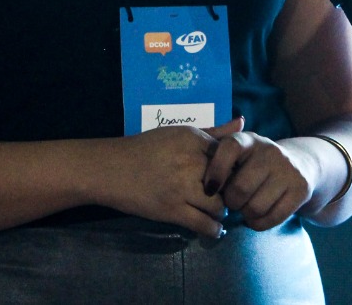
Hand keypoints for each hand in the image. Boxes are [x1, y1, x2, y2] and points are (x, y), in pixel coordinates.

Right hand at [92, 118, 244, 236]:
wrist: (110, 169)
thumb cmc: (144, 148)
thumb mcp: (178, 133)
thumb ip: (212, 131)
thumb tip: (241, 122)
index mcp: (193, 139)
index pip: (229, 156)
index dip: (232, 169)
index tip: (230, 176)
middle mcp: (190, 161)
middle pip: (227, 181)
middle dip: (229, 192)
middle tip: (227, 196)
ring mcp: (181, 187)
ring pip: (219, 205)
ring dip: (221, 211)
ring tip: (217, 211)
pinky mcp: (172, 210)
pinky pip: (203, 224)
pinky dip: (213, 228)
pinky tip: (212, 227)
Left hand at [202, 130, 317, 230]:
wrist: (300, 164)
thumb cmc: (255, 164)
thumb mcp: (238, 154)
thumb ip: (215, 159)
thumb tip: (204, 184)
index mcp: (248, 140)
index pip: (230, 148)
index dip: (216, 171)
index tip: (209, 189)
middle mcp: (270, 150)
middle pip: (240, 188)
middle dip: (231, 202)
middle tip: (232, 202)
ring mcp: (288, 169)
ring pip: (255, 207)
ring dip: (246, 215)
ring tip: (246, 208)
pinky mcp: (301, 188)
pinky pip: (273, 218)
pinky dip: (260, 223)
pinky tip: (258, 216)